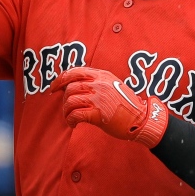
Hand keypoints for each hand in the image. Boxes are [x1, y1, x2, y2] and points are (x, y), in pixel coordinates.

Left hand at [50, 67, 168, 147]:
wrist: (141, 119)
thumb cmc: (125, 105)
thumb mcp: (112, 85)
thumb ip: (96, 81)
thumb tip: (72, 84)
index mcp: (101, 75)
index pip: (74, 72)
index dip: (60, 80)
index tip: (53, 89)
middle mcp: (99, 84)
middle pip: (70, 88)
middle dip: (64, 100)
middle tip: (67, 109)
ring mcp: (98, 98)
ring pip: (70, 101)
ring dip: (66, 112)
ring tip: (70, 118)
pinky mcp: (98, 113)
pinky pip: (75, 114)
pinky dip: (70, 120)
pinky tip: (73, 124)